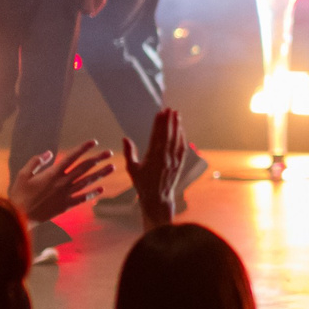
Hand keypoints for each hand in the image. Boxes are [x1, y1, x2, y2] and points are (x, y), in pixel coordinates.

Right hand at [10, 140, 111, 222]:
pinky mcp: (66, 206)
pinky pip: (82, 199)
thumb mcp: (23, 174)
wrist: (19, 216)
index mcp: (52, 173)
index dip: (83, 148)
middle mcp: (62, 182)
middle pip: (83, 168)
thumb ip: (36, 162)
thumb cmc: (19, 195)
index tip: (93, 142)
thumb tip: (49, 153)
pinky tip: (102, 189)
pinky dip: (92, 194)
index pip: (71, 157)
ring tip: (112, 167)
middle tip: (109, 153)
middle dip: (97, 159)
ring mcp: (65, 194)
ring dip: (100, 174)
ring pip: (87, 182)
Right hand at [122, 108, 188, 231]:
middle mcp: (165, 157)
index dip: (159, 123)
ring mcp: (174, 160)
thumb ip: (129, 153)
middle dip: (169, 121)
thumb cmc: (143, 185)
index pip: (157, 135)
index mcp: (153, 157)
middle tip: (170, 109)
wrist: (158, 199)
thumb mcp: (132, 169)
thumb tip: (125, 138)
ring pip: (177, 139)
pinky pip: (182, 148)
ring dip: (177, 126)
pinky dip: (182, 137)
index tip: (160, 112)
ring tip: (177, 114)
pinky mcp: (179, 164)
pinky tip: (181, 130)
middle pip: (168, 135)